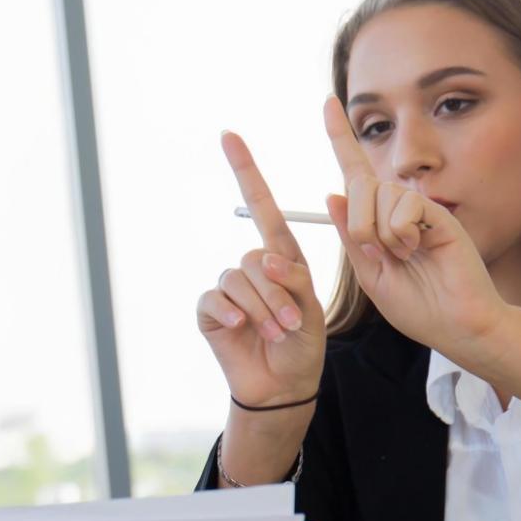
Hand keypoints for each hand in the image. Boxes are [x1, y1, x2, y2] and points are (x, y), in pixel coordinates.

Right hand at [198, 131, 326, 406]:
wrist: (284, 384)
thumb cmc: (303, 345)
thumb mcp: (311, 305)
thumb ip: (292, 277)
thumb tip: (264, 257)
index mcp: (280, 257)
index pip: (262, 206)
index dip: (246, 170)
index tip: (229, 136)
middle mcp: (252, 268)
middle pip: (255, 257)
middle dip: (277, 292)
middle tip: (291, 324)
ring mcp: (228, 289)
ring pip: (238, 279)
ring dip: (262, 308)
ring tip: (276, 332)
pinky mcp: (209, 310)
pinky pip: (214, 299)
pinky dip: (229, 313)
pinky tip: (238, 328)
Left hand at [320, 96, 507, 361]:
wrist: (456, 325)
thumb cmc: (417, 305)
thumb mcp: (370, 274)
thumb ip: (352, 236)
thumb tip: (331, 193)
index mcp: (376, 219)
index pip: (354, 171)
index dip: (340, 137)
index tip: (327, 102)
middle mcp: (396, 207)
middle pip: (358, 183)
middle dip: (357, 220)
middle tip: (376, 252)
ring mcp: (419, 207)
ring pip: (378, 193)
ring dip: (379, 231)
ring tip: (403, 253)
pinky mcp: (439, 211)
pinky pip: (404, 204)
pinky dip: (401, 231)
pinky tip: (418, 248)